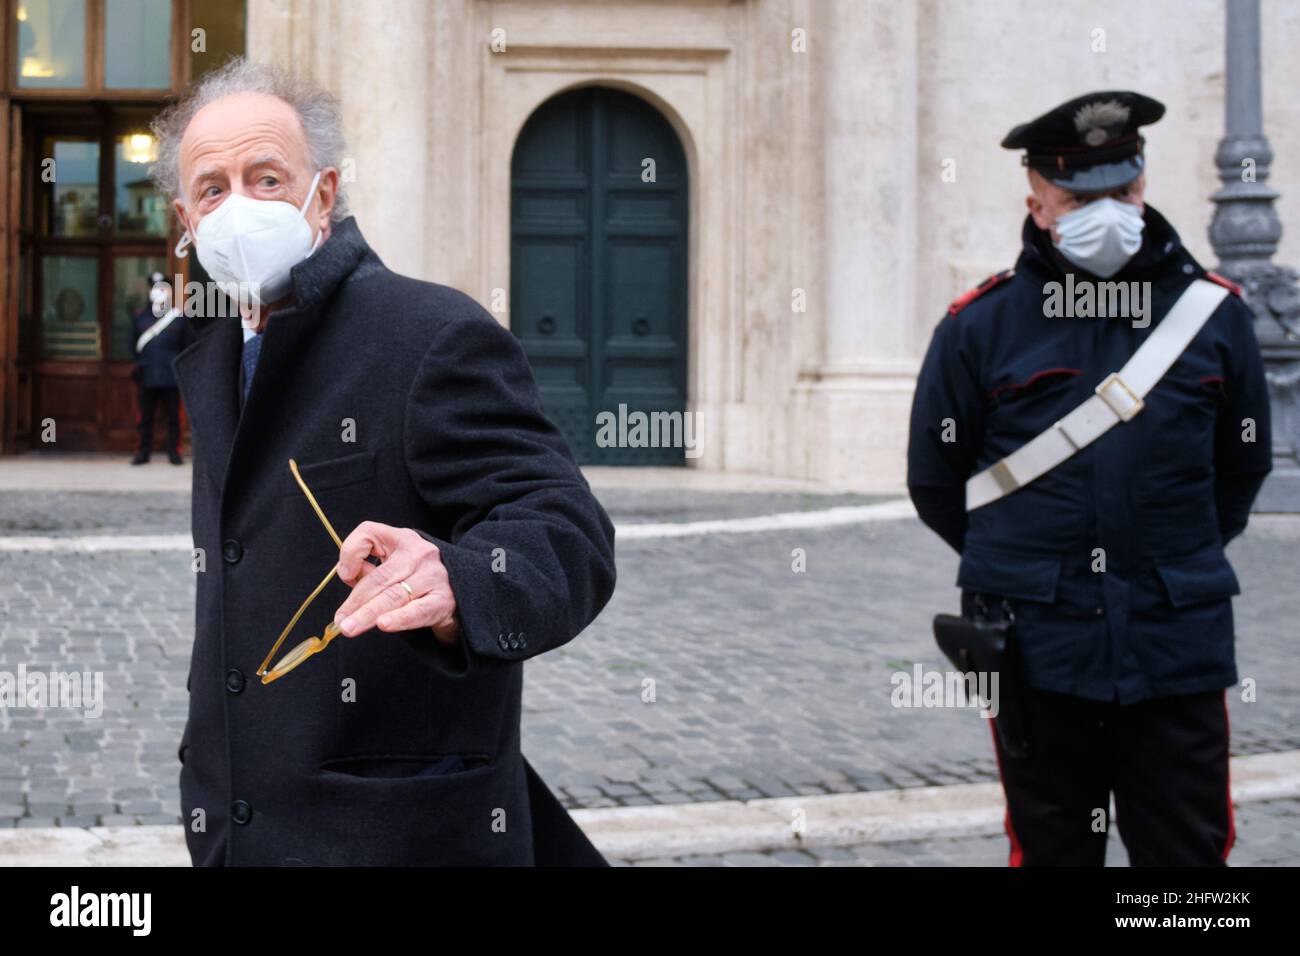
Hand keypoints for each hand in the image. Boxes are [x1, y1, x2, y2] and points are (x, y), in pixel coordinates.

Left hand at [333, 521, 459, 643]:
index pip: (370, 533)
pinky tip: (383, 624)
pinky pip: (417, 610)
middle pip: (380, 576)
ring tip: (350, 627)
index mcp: (402, 539)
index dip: (352, 551)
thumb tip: (350, 578)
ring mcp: (434, 576)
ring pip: (394, 596)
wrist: (460, 591)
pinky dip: (399, 618)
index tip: (345, 575)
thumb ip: (370, 569)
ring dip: (368, 614)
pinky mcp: (444, 600)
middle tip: (340, 620)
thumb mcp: (394, 563)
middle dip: (356, 600)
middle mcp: (420, 554)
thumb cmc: (416, 578)